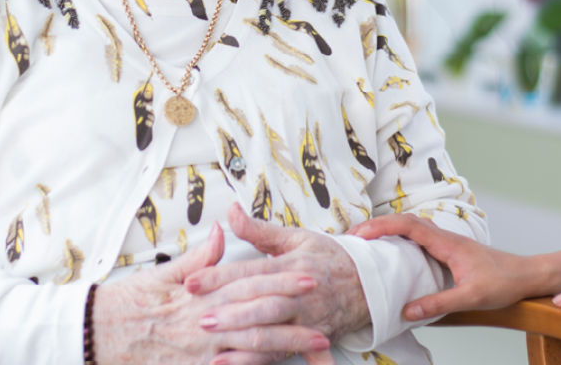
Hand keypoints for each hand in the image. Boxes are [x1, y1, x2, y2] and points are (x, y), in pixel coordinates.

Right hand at [93, 222, 324, 364]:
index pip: (250, 285)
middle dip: (293, 323)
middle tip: (326, 322)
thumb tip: (224, 228)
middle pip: (257, 321)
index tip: (310, 278)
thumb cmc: (130, 302)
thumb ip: (201, 255)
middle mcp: (203, 324)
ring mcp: (199, 353)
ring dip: (283, 352)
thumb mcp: (166, 273)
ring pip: (249, 352)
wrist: (96, 334)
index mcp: (201, 294)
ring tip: (313, 350)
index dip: (282, 282)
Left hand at [184, 204, 370, 363]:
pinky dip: (260, 362)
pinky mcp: (311, 338)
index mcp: (293, 263)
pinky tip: (237, 364)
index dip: (220, 276)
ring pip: (274, 330)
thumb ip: (260, 229)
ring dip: (244, 339)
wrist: (369, 285)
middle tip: (199, 318)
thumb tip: (231, 211)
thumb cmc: (329, 259)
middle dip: (231, 312)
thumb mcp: (297, 237)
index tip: (192, 282)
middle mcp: (300, 292)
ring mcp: (308, 318)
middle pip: (263, 302)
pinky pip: (284, 353)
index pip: (252, 270)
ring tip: (215, 345)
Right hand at [350, 212, 530, 319]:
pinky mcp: (449, 250)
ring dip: (387, 229)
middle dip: (377, 225)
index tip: (360, 234)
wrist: (526, 275)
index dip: (382, 226)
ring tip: (364, 241)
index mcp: (447, 243)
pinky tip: (392, 251)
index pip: (408, 225)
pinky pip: (418, 237)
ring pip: (411, 227)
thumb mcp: (471, 297)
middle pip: (404, 221)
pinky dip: (399, 237)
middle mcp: (445, 237)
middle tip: (352, 237)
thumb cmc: (504, 283)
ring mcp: (447, 242)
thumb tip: (406, 311)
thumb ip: (439, 303)